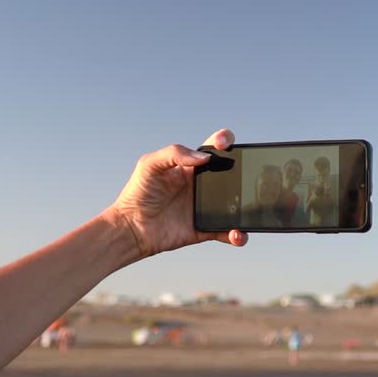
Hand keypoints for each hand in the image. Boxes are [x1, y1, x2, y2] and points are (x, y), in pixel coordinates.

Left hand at [104, 128, 248, 258]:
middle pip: (230, 174)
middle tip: (245, 173)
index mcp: (189, 167)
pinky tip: (236, 233)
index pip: (212, 150)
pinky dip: (237, 234)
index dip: (223, 142)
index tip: (225, 143)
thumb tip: (205, 157)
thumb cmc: (137, 193)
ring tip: (247, 208)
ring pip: (234, 204)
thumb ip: (175, 154)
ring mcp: (203, 207)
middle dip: (242, 171)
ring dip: (245, 205)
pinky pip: (226, 231)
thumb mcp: (150, 164)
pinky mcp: (204, 229)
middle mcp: (200, 186)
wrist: (130, 228)